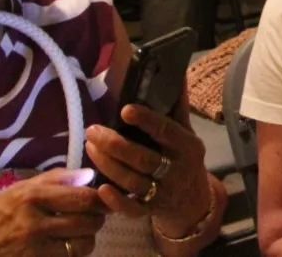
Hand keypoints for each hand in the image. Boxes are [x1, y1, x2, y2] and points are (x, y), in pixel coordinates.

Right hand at [0, 167, 103, 256]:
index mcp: (30, 196)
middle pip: (89, 222)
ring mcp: (34, 250)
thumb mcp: (11, 193)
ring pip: (83, 246)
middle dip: (95, 220)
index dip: (99, 200)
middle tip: (90, 219)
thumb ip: (52, 182)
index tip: (99, 200)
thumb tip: (88, 176)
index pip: (84, 197)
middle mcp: (35, 222)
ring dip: (85, 241)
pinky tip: (60, 252)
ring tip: (76, 237)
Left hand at [87, 99, 214, 238]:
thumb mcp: (187, 132)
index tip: (124, 109)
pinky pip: (132, 209)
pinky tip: (101, 188)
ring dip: (108, 165)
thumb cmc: (185, 159)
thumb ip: (177, 105)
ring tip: (89, 148)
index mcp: (187, 146)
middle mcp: (176, 169)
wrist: (193, 201)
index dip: (146, 120)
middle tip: (92, 131)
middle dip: (115, 144)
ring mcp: (163, 192)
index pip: (166, 130)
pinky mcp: (150, 210)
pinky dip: (116, 201)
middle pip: (144, 158)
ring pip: (133, 181)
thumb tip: (176, 71)